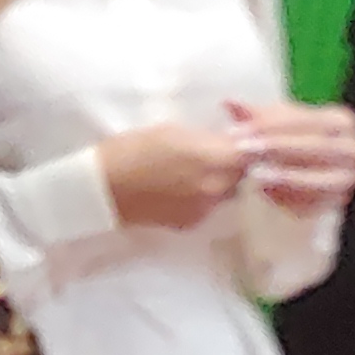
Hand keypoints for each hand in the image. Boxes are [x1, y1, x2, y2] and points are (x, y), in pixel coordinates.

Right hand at [94, 121, 254, 233]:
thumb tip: (228, 142)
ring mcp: (206, 208)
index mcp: (215, 159)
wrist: (102, 188)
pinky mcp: (191, 222)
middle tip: (214, 154)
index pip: (252, 153)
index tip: (236, 140)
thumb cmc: (132, 149)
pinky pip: (209, 206)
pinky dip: (202, 197)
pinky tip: (180, 190)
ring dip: (219, 182)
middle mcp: (218, 187)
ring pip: (227, 192)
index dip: (246, 145)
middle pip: (242, 175)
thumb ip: (208, 140)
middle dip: (234, 164)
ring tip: (194, 172)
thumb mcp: (174, 132)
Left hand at [229, 100, 354, 213]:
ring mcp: (349, 177)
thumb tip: (229, 102)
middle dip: (277, 148)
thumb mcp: (272, 124)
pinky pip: (317, 202)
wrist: (303, 170)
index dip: (270, 124)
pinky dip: (292, 198)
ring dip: (287, 176)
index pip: (306, 119)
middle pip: (316, 146)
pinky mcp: (338, 201)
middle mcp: (354, 148)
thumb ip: (253, 115)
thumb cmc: (288, 139)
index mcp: (342, 121)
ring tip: (256, 176)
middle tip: (243, 150)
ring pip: (321, 178)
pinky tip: (267, 193)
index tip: (239, 131)